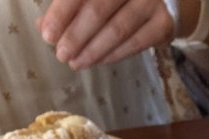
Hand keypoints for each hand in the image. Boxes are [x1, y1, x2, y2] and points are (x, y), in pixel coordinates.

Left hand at [37, 0, 175, 69]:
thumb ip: (71, 3)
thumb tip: (44, 26)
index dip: (62, 11)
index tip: (47, 33)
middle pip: (98, 9)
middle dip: (76, 35)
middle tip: (60, 54)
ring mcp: (151, 0)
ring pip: (117, 29)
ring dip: (93, 50)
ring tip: (74, 62)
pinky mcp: (164, 22)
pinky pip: (135, 43)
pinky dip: (113, 54)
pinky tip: (97, 61)